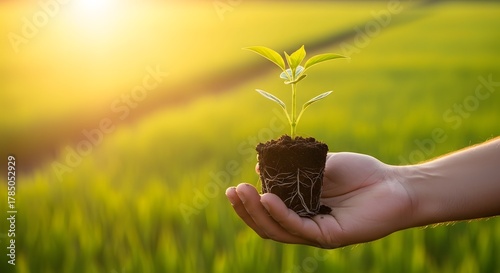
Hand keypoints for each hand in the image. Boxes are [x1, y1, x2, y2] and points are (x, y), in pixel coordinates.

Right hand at [225, 152, 413, 247]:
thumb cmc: (361, 173)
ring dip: (258, 212)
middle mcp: (306, 223)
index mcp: (301, 208)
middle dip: (246, 210)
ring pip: (278, 229)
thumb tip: (259, 168)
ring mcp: (317, 231)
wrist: (395, 184)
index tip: (232, 187)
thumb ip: (291, 169)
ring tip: (242, 194)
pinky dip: (281, 214)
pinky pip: (299, 227)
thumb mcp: (320, 164)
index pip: (268, 212)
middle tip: (231, 192)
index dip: (249, 203)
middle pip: (267, 224)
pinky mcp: (330, 236)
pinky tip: (268, 198)